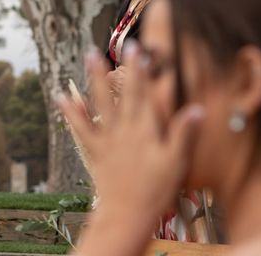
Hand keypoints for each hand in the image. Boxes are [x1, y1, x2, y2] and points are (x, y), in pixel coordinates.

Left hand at [58, 44, 204, 225]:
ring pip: (100, 103)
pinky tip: (64, 97)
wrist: (126, 215)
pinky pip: (81, 127)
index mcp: (145, 130)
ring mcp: (107, 139)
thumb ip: (184, 135)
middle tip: (117, 45)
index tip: (139, 49)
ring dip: (94, 80)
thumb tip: (197, 108)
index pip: (144, 94)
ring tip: (88, 57)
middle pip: (122, 93)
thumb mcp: (176, 164)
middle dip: (121, 68)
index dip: (141, 70)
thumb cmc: (156, 191)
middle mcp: (124, 129)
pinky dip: (72, 111)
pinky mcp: (95, 150)